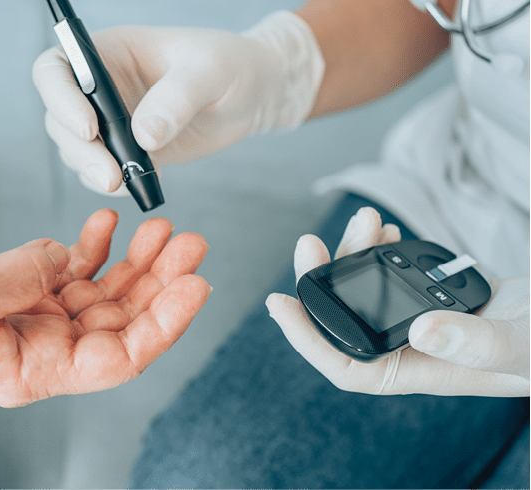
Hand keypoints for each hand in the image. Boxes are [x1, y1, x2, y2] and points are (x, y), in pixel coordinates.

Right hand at [0, 210, 210, 407]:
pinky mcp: (14, 295)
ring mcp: (29, 322)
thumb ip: (18, 274)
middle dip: (160, 284)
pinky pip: (68, 274)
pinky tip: (106, 225)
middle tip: (190, 242)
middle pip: (119, 324)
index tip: (196, 284)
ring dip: (134, 263)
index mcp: (29, 371)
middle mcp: (39, 352)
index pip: (117, 358)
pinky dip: (91, 249)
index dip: (163, 324)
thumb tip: (64, 254)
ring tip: (162, 227)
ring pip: (101, 297)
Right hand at [32, 11, 322, 193]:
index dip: (60, 98)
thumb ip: (177, 99)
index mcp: (108, 52)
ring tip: (127, 181)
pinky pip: (101, 173)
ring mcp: (110, 122)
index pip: (55, 70)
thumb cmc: (229, 66)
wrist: (251, 95)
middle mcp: (99, 87)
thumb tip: (144, 137)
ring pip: (75, 151)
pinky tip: (137, 186)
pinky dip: (112, 185)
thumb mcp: (209, 71)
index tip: (90, 127)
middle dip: (80, 149)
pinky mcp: (126, 152)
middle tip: (111, 175)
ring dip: (92, 171)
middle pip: (59, 118)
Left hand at [267, 207, 528, 396]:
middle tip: (310, 244)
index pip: (344, 366)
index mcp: (417, 371)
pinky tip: (384, 234)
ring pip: (366, 289)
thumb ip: (475, 344)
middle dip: (322, 281)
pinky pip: (393, 274)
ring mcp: (418, 319)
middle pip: (345, 319)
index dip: (305, 340)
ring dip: (355, 255)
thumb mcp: (517, 346)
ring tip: (366, 222)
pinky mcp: (432, 294)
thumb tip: (422, 331)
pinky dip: (382, 251)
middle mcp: (409, 347)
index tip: (279, 304)